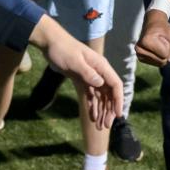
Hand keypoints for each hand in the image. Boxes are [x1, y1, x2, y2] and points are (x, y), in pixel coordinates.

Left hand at [30, 15, 120, 129]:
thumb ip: (87, 72)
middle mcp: (99, 72)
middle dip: (109, 110)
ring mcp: (91, 76)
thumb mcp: (74, 61)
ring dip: (101, 111)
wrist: (51, 43)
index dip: (118, 100)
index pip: (115, 84)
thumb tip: (100, 83)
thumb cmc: (63, 50)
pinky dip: (93, 106)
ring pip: (101, 96)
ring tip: (99, 126)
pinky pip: (91, 95)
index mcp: (101, 66)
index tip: (117, 115)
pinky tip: (92, 116)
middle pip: (109, 94)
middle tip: (105, 126)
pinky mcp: (83, 79)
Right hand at [134, 8, 169, 66]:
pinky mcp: (141, 58)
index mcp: (146, 41)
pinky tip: (155, 49)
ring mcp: (139, 55)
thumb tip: (169, 59)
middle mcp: (139, 49)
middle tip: (161, 41)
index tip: (162, 37)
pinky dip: (159, 57)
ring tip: (158, 45)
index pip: (165, 55)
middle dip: (166, 52)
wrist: (152, 25)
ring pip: (160, 63)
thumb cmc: (162, 28)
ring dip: (163, 55)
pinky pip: (157, 64)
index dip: (168, 46)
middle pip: (162, 61)